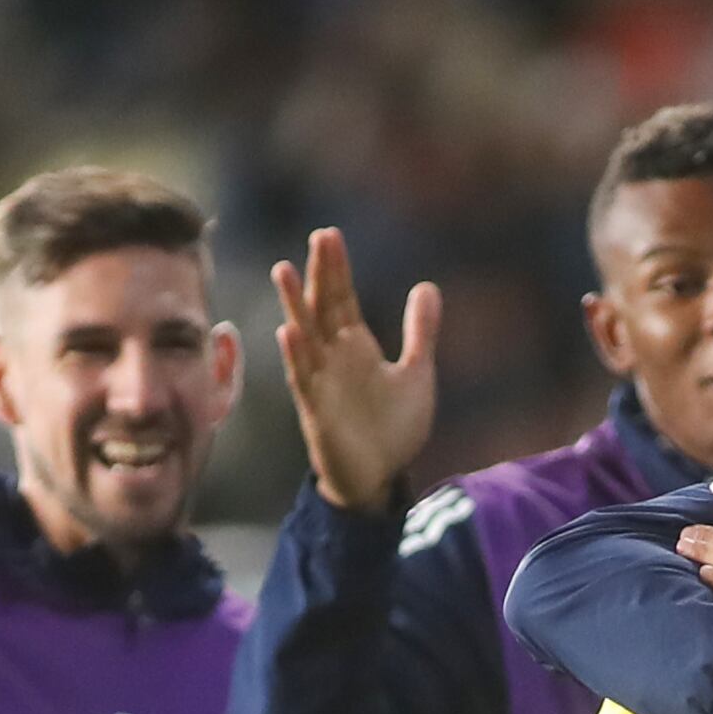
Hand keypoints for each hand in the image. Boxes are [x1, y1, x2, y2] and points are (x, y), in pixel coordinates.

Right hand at [270, 227, 440, 513]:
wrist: (381, 478)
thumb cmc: (392, 428)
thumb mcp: (416, 374)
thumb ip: (421, 333)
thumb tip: (427, 286)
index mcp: (356, 346)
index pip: (342, 298)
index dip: (337, 268)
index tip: (330, 235)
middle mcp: (334, 358)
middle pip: (323, 307)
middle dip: (321, 274)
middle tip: (320, 236)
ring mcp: (322, 382)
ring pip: (304, 337)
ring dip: (294, 306)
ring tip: (285, 271)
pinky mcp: (316, 411)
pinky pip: (302, 380)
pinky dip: (296, 357)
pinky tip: (287, 332)